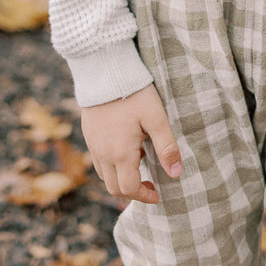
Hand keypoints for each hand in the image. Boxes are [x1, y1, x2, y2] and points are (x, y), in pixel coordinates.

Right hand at [80, 83, 182, 203]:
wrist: (105, 70)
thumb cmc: (134, 93)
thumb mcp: (156, 117)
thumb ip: (166, 147)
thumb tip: (176, 174)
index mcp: (120, 153)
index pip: (129, 189)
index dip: (144, 196)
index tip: (157, 193)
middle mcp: (102, 154)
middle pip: (114, 188)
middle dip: (133, 191)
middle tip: (150, 183)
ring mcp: (93, 145)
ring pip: (105, 176)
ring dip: (121, 178)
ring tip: (139, 162)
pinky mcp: (89, 134)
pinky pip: (98, 161)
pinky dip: (111, 165)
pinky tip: (125, 147)